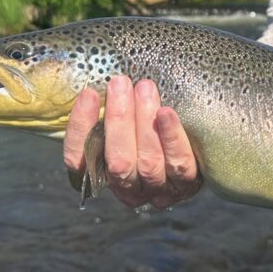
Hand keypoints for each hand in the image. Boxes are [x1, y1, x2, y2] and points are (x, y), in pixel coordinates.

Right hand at [63, 75, 201, 208]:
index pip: (79, 160)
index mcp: (103, 175)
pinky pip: (179, 163)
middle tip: (120, 84)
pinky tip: (166, 112)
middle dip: (118, 119)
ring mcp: (158, 189)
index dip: (81, 128)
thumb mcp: (124, 122)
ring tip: (144, 89)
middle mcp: (128, 188)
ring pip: (148, 161)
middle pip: (118, 161)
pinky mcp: (187, 184)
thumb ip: (110, 110)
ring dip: (144, 122)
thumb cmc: (149, 128)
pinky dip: (171, 137)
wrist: (193, 154)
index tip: (89, 94)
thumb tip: (104, 81)